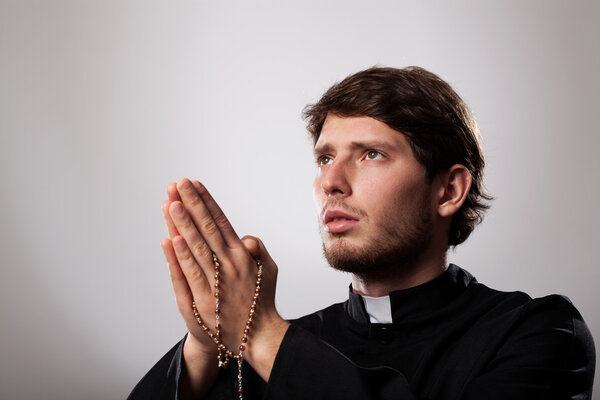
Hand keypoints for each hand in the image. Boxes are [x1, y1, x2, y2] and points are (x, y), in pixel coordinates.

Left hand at [161, 179, 288, 385]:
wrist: (257, 336)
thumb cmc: (261, 300)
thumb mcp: (269, 270)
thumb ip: (258, 248)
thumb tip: (245, 235)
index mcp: (243, 256)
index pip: (220, 221)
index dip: (206, 202)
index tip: (194, 185)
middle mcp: (228, 266)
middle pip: (205, 229)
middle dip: (191, 204)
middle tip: (177, 184)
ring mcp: (213, 283)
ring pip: (194, 248)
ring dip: (181, 224)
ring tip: (171, 203)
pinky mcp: (200, 302)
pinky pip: (187, 275)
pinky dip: (177, 257)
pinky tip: (168, 239)